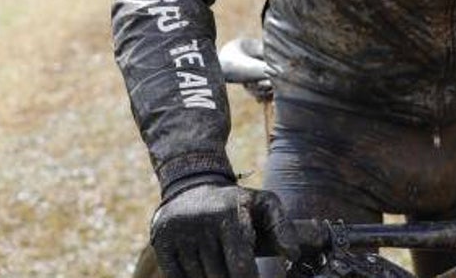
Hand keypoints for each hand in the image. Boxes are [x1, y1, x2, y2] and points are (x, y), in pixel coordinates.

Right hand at [151, 184, 297, 277]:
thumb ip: (283, 226)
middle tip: (235, 269)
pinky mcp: (161, 242)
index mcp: (228, 214)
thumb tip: (294, 253)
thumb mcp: (264, 204)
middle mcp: (200, 222)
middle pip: (219, 276)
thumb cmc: (236, 203)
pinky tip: (200, 266)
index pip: (240, 266)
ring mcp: (178, 233)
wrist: (192, 186)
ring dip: (211, 277)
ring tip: (218, 261)